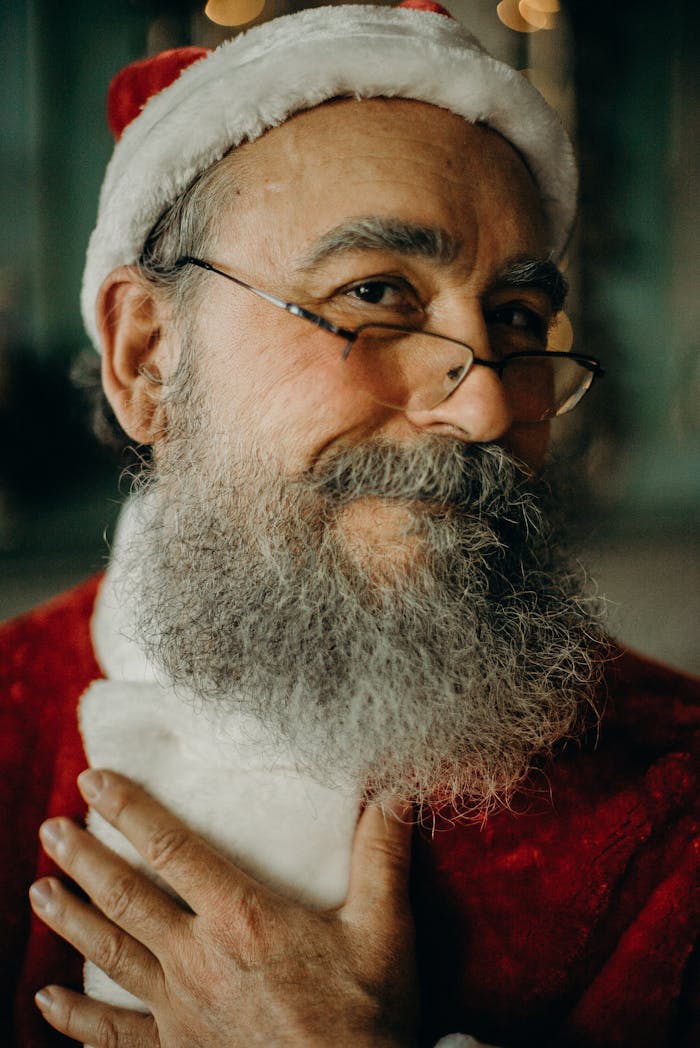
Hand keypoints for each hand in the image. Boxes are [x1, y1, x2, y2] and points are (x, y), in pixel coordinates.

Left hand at [29, 770, 417, 1046]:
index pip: (172, 849)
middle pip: (127, 897)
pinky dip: (76, 1018)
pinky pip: (114, 1035)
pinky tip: (47, 1000)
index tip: (93, 780)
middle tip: (52, 828)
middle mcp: (198, 958)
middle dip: (84, 857)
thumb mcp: (385, 930)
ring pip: (110, 954)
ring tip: (38, 889)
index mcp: (241, 918)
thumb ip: (382, 856)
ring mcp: (180, 1010)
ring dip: (70, 920)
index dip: (130, 810)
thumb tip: (395, 791)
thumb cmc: (366, 1018)